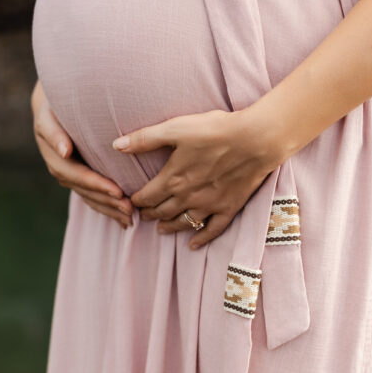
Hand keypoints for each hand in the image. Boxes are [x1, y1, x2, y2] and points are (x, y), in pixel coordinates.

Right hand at [31, 79, 133, 228]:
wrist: (55, 98)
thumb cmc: (58, 99)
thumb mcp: (51, 110)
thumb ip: (54, 131)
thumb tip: (65, 152)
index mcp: (52, 151)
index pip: (75, 173)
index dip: (95, 184)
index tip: (118, 192)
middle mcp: (59, 164)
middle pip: (83, 189)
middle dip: (106, 201)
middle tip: (129, 209)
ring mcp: (68, 172)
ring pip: (88, 196)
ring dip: (108, 209)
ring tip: (130, 218)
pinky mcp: (77, 175)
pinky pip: (91, 195)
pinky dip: (107, 207)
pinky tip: (123, 219)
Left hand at [111, 103, 286, 248]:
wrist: (255, 139)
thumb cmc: (215, 129)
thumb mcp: (176, 128)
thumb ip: (145, 139)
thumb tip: (116, 145)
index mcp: (172, 178)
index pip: (147, 197)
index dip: (136, 200)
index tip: (131, 201)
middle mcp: (188, 197)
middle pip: (162, 211)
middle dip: (150, 214)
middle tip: (143, 215)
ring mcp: (209, 205)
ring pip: (183, 223)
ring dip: (169, 227)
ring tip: (161, 229)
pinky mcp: (229, 208)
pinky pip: (212, 229)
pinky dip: (201, 238)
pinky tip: (193, 245)